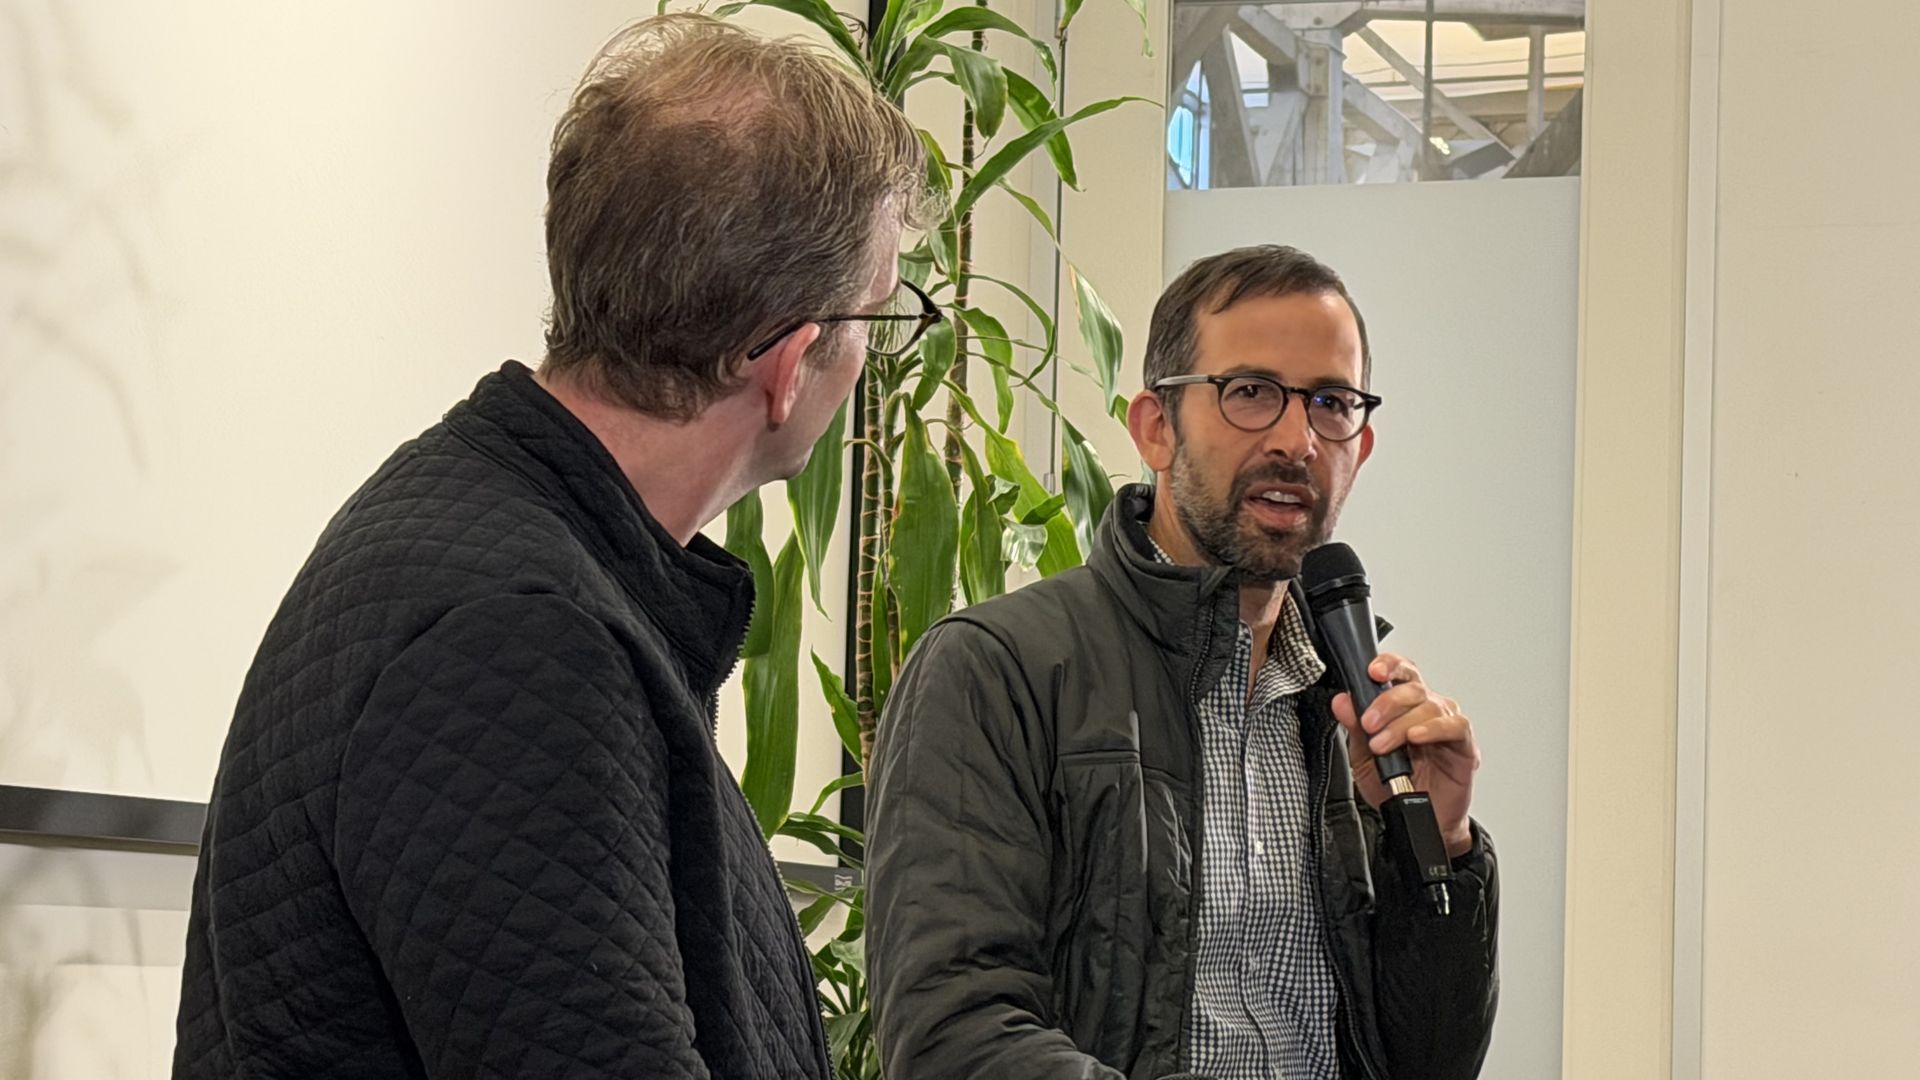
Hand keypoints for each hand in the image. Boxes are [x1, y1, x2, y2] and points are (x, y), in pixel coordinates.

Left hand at [1330, 653, 1479, 857]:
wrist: (1421, 819)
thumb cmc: (1397, 785)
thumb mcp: (1364, 758)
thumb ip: (1354, 728)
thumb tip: (1342, 702)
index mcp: (1404, 705)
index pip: (1400, 672)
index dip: (1388, 665)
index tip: (1372, 672)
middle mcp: (1427, 709)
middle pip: (1411, 687)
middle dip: (1386, 702)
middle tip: (1369, 724)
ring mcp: (1446, 724)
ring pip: (1428, 706)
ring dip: (1401, 724)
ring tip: (1383, 745)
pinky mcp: (1464, 744)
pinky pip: (1454, 726)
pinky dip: (1433, 729)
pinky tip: (1416, 737)